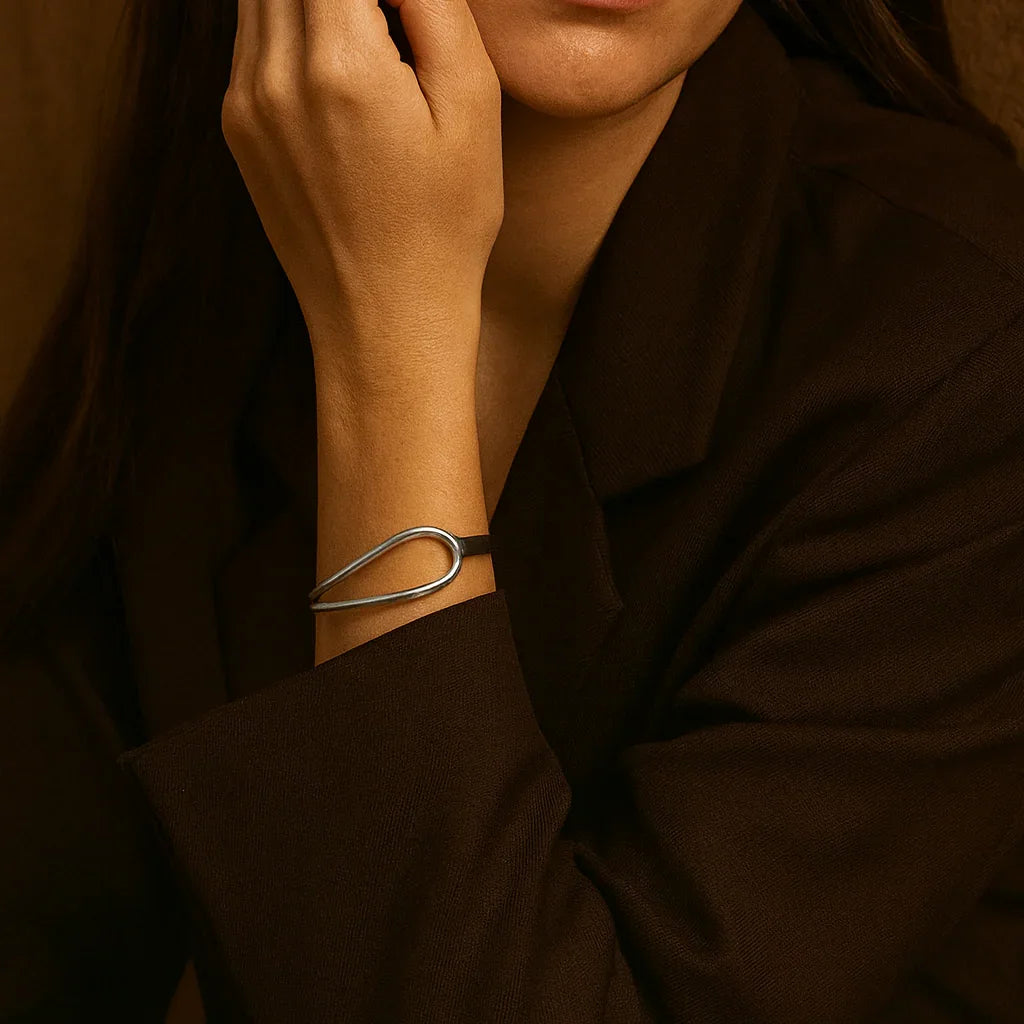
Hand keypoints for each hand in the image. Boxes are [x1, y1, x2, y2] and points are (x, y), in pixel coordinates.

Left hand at [221, 0, 503, 387]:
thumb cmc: (442, 227)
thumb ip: (436, 7)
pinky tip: (342, 77)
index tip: (406, 13)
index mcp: (341, 61)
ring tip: (373, 48)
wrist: (384, 320)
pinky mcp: (237, 129)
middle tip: (392, 31)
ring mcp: (245, 103)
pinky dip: (291, 30)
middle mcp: (275, 73)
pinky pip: (252, 41)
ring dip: (317, 0)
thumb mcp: (473, 108)